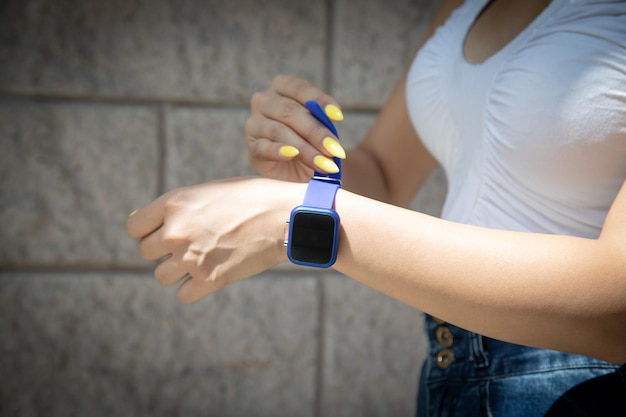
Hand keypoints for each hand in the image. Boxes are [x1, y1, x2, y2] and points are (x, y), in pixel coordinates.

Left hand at [126, 177, 301, 302]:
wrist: (287, 217)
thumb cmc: (252, 198)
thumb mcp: (210, 192)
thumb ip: (179, 209)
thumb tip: (151, 228)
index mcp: (174, 203)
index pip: (135, 227)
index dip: (148, 230)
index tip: (162, 231)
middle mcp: (176, 231)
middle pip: (146, 252)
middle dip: (163, 250)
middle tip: (188, 244)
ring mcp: (191, 258)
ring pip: (161, 276)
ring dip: (177, 270)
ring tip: (200, 259)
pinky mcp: (209, 280)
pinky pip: (183, 294)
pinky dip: (194, 288)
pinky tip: (210, 273)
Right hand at [246, 74, 346, 182]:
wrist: (299, 169)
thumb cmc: (310, 140)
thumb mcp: (319, 128)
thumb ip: (323, 121)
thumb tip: (332, 119)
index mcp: (282, 87)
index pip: (299, 88)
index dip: (318, 100)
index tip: (338, 116)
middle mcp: (264, 100)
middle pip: (290, 111)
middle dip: (315, 131)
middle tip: (334, 149)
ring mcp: (255, 124)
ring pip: (279, 131)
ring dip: (305, 148)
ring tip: (324, 163)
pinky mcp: (252, 148)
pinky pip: (263, 148)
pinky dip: (278, 151)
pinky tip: (292, 155)